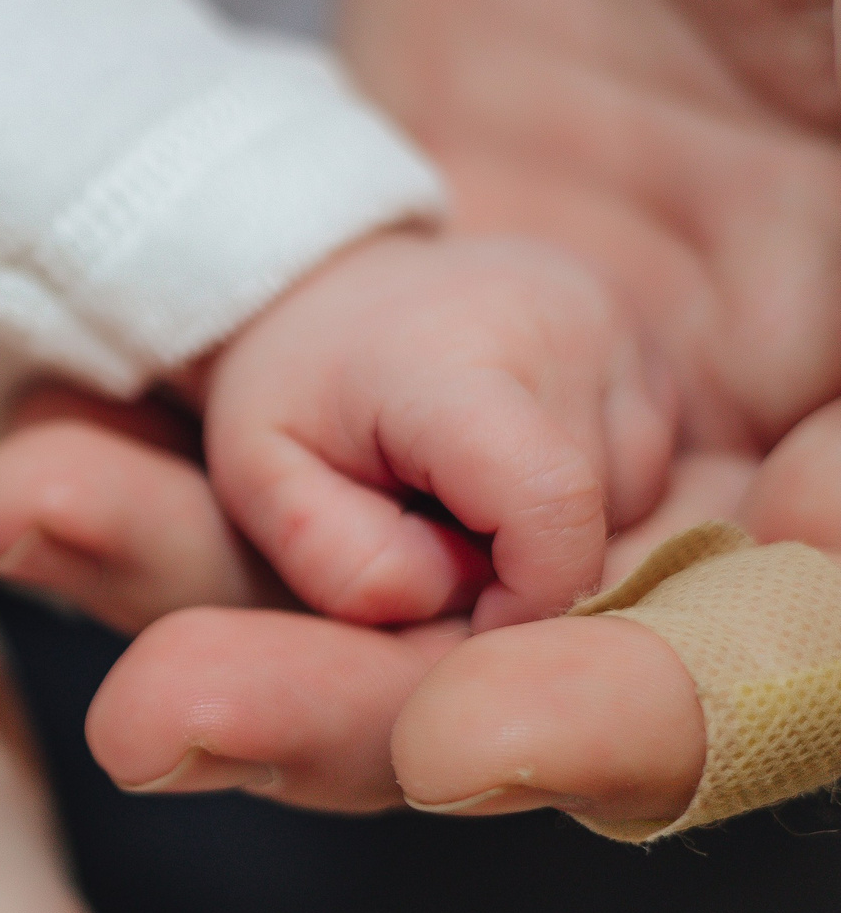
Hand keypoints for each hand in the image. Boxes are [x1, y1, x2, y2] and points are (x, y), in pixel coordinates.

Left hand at [0, 0, 840, 811]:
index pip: (804, 628)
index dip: (673, 709)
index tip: (487, 734)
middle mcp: (732, 418)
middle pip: (563, 656)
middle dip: (371, 706)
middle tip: (183, 707)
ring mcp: (540, 397)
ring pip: (387, 589)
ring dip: (216, 601)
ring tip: (44, 521)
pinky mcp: (381, 344)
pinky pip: (264, 461)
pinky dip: (155, 482)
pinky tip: (33, 457)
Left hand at [200, 229, 669, 631]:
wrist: (335, 289)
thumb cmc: (293, 395)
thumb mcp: (258, 480)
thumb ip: (337, 559)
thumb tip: (462, 606)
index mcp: (455, 363)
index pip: (550, 503)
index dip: (530, 597)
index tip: (474, 623)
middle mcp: (563, 326)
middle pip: (592, 517)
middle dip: (522, 561)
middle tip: (435, 525)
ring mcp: (619, 327)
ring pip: (634, 498)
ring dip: (558, 527)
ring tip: (468, 487)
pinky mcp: (652, 345)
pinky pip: (654, 466)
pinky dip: (593, 491)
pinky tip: (515, 461)